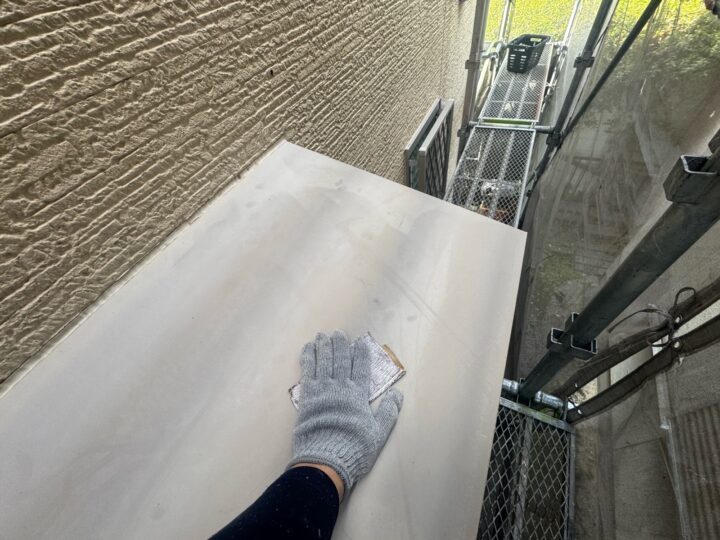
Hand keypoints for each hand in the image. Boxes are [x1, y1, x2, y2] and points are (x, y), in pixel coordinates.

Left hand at [287, 331, 402, 496]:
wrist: (325, 459)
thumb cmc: (354, 447)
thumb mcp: (379, 433)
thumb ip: (389, 411)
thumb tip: (398, 393)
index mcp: (358, 395)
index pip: (361, 368)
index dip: (361, 354)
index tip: (359, 342)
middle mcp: (340, 388)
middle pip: (341, 361)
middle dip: (340, 345)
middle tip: (338, 332)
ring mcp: (322, 391)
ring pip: (323, 362)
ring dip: (323, 347)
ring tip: (322, 335)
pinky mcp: (306, 397)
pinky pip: (307, 371)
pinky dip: (308, 358)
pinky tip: (308, 348)